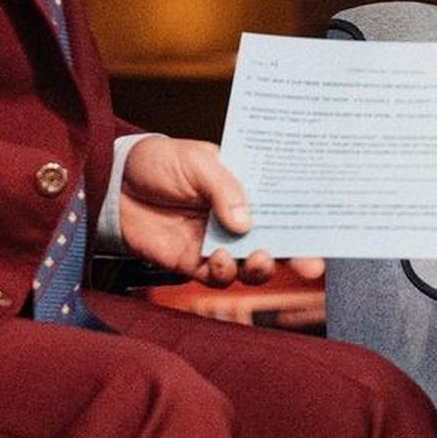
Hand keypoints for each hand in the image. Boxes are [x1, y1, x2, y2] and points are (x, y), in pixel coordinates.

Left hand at [118, 136, 324, 286]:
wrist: (111, 183)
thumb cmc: (159, 162)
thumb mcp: (196, 161)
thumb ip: (223, 187)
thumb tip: (246, 222)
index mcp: (245, 188)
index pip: (282, 206)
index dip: (306, 221)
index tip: (325, 235)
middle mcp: (234, 218)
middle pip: (274, 241)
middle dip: (295, 255)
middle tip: (307, 264)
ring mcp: (214, 242)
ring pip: (248, 265)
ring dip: (257, 267)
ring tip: (254, 259)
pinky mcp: (189, 262)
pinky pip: (213, 277)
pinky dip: (220, 273)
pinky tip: (215, 261)